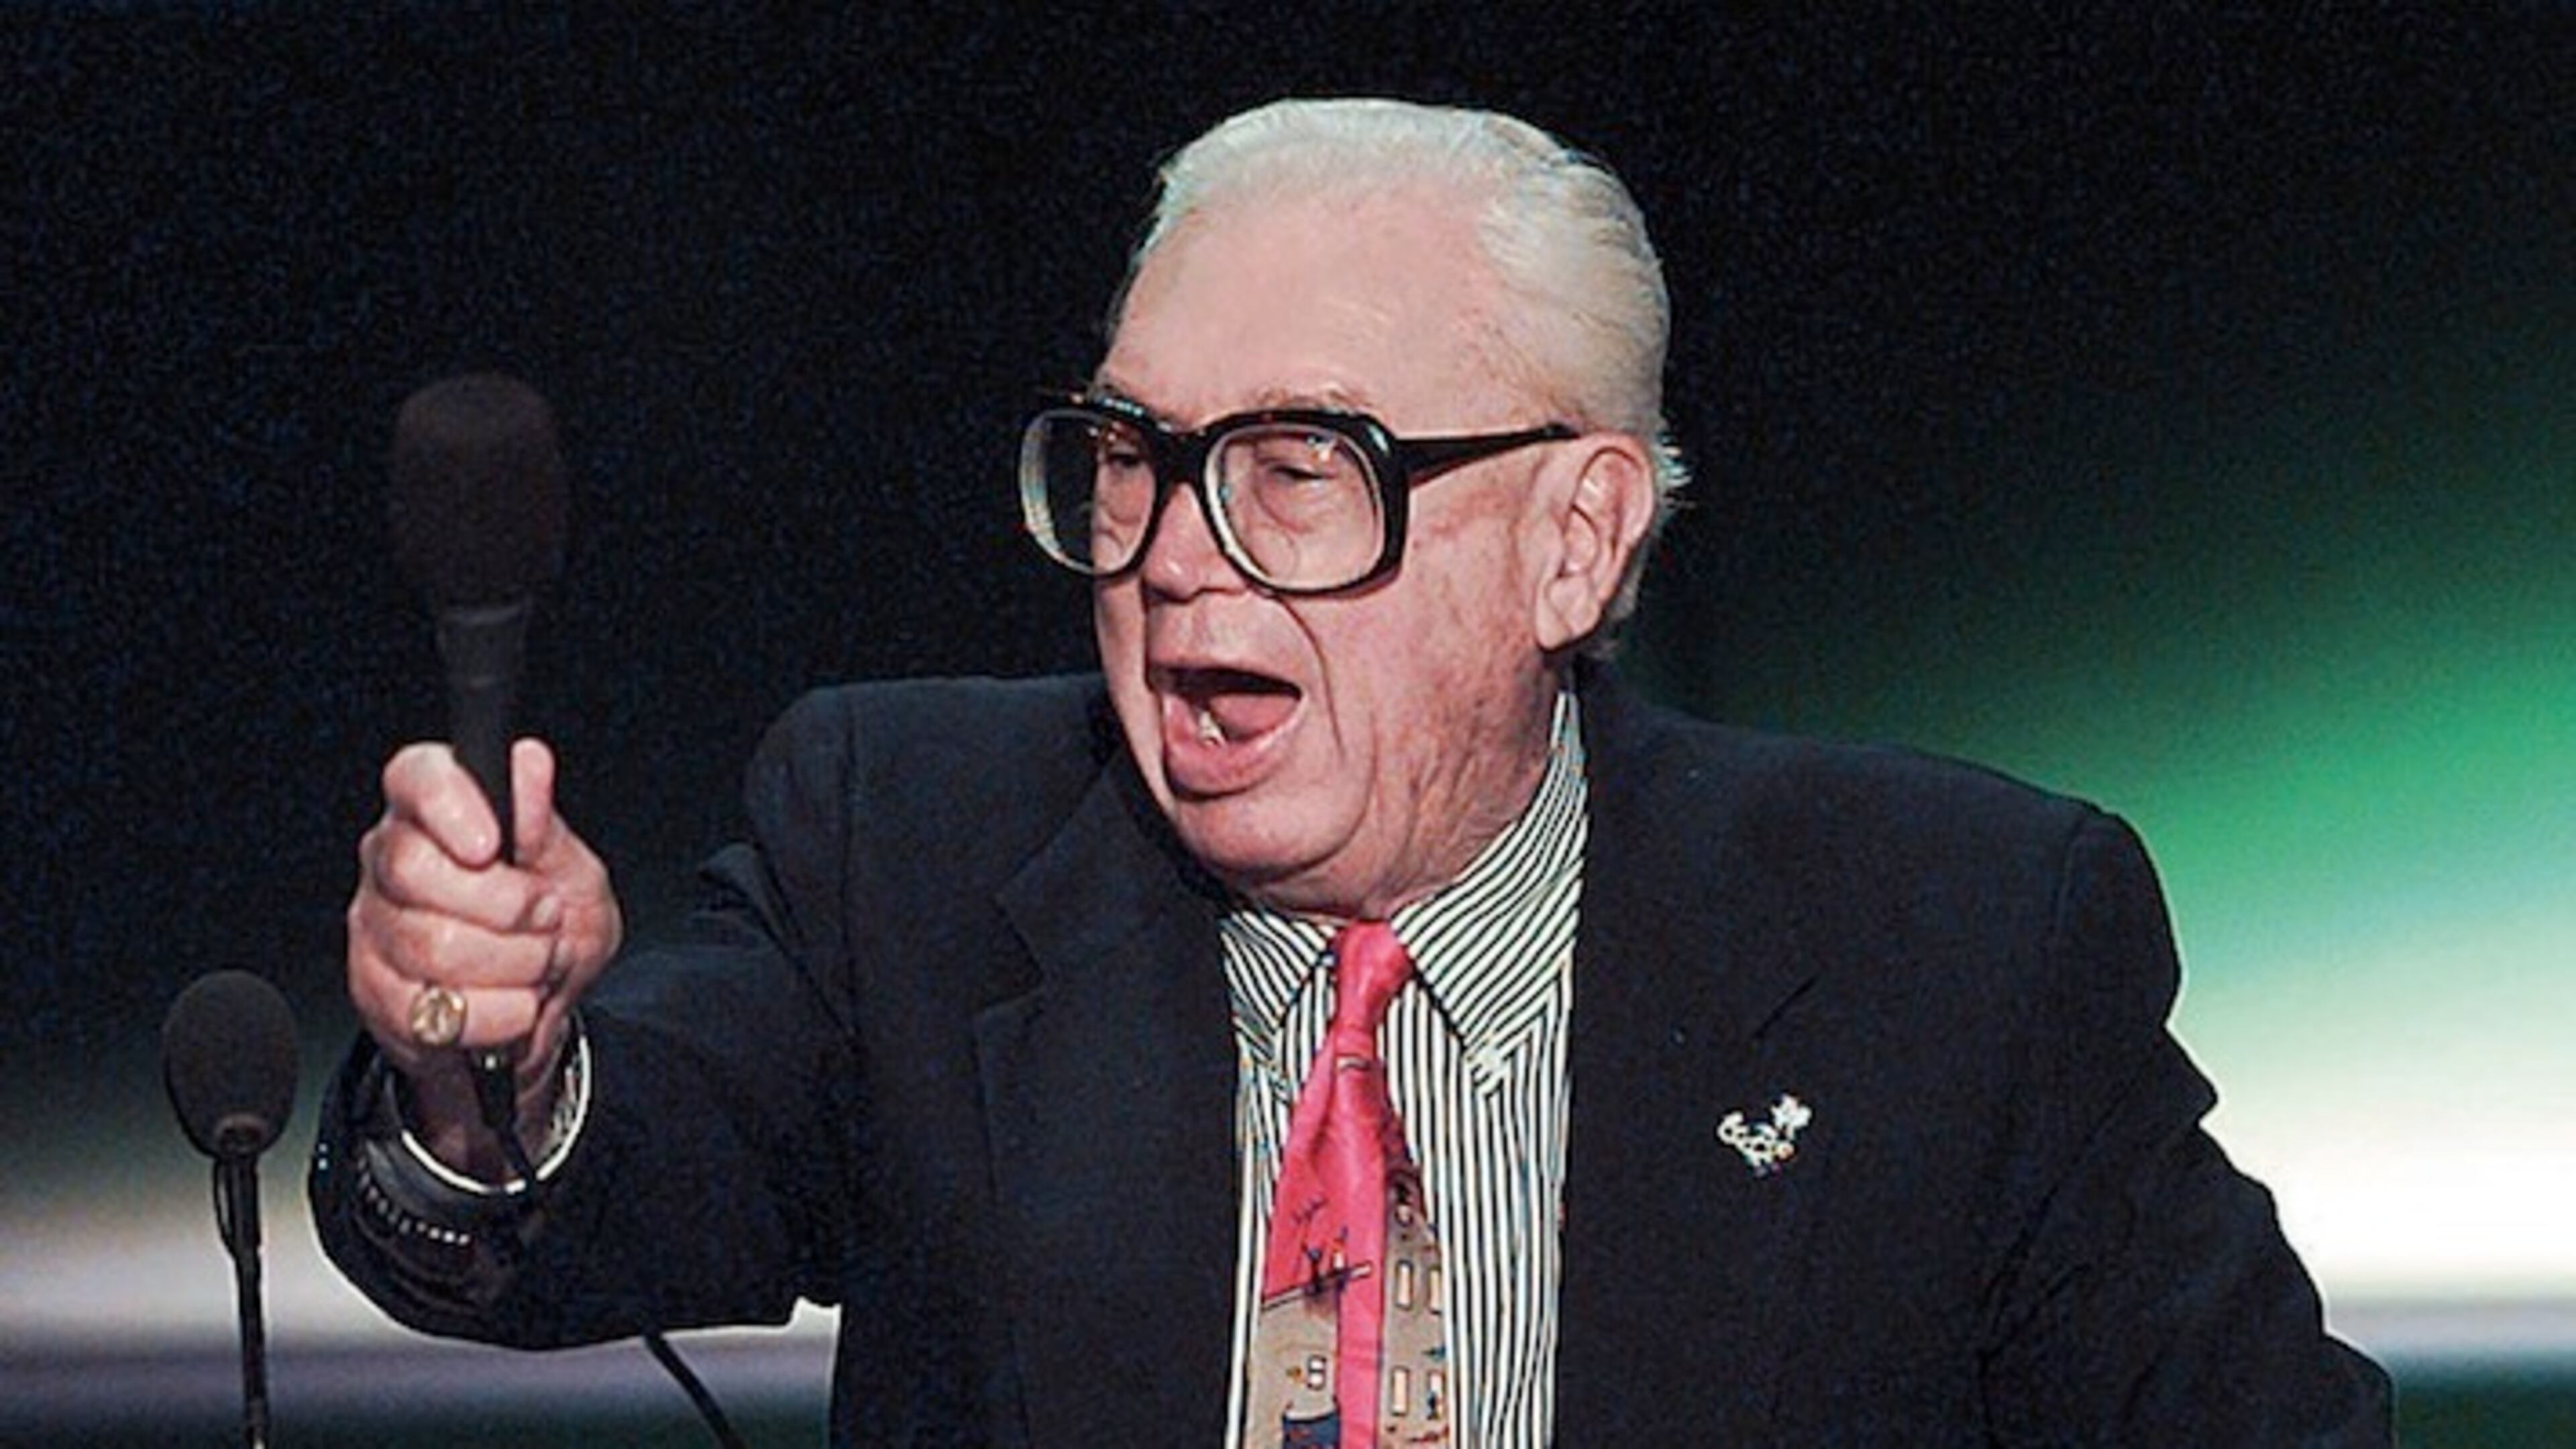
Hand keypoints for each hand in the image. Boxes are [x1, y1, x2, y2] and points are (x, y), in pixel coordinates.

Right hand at [347, 738, 621, 1176]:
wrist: (542, 1005)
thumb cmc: (552, 927)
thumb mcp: (571, 870)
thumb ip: (543, 823)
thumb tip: (528, 763)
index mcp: (435, 812)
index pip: (416, 778)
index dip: (449, 806)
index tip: (492, 843)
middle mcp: (392, 862)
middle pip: (413, 869)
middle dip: (503, 904)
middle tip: (546, 914)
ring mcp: (376, 927)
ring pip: (428, 945)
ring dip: (512, 963)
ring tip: (540, 961)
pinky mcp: (376, 993)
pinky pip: (431, 1009)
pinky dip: (496, 1014)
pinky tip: (517, 1002)